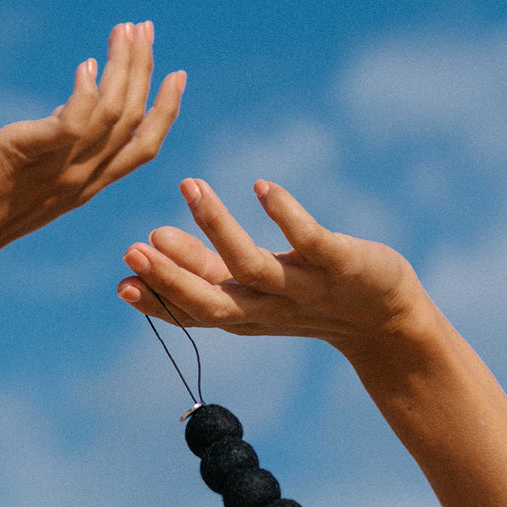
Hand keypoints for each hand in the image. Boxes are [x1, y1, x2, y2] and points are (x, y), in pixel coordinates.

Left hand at [0, 21, 185, 274]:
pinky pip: (72, 123)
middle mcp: (83, 178)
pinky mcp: (27, 154)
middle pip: (134, 120)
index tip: (178, 73)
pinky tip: (85, 65)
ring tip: (124, 29)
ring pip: (113, 114)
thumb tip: (73, 109)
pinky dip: (85, 92)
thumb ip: (60, 144)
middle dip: (145, 70)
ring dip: (123, 66)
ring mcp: (59, 169)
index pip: (144, 146)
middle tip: (146, 28)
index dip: (166, 110)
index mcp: (88, 185)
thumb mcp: (35, 173)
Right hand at [118, 178, 427, 361]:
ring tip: (191, 187)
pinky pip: (310, 241)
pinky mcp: (339, 264)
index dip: (158, 301)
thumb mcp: (252, 285)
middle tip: (133, 250)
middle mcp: (267, 307)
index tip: (121, 282)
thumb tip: (155, 237)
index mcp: (243, 312)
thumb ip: (204, 266)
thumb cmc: (308, 294)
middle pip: (213, 302)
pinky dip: (285, 216)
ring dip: (218, 228)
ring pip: (253, 266)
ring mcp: (303, 287)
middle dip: (172, 278)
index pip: (193, 312)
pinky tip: (262, 187)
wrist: (385, 319)